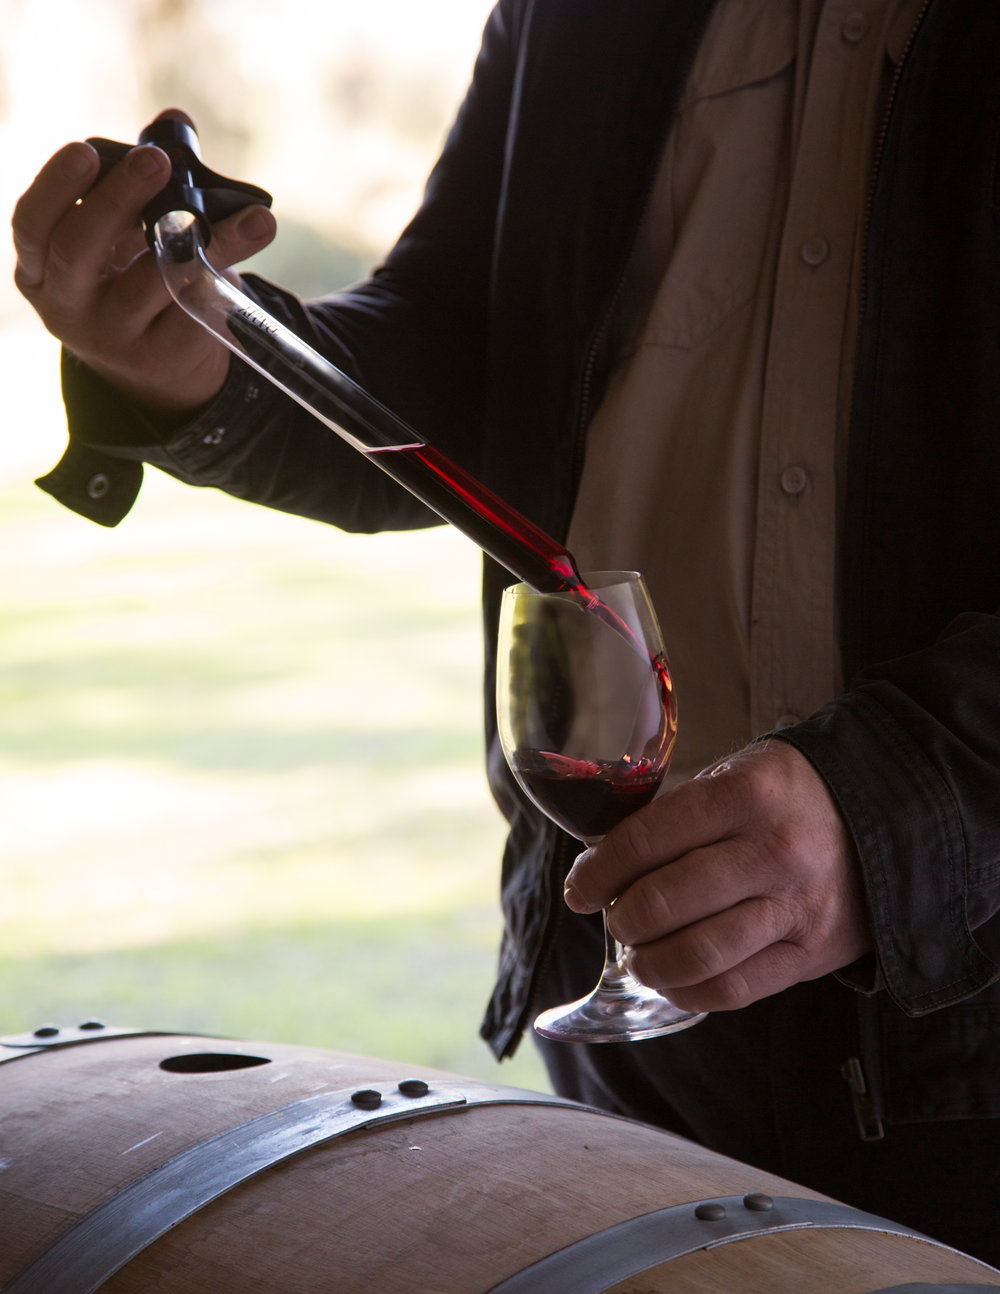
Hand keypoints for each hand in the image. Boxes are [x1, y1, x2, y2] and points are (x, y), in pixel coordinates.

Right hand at [11, 109, 276, 416]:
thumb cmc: (132, 279)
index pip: (32, 224)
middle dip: (118, 200)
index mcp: (41, 267)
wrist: (161, 369)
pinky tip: (251, 241)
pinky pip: (191, 310)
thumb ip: (142, 179)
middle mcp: (66, 305)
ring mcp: (110, 338)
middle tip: (159, 161)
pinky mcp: (158, 359)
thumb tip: (175, 124)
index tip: (88, 151)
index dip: (56, 187)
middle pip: (78, 250)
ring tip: (252, 216)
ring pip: (152, 282)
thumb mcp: (124, 235)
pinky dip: (224, 274)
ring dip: (204, 241)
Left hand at [563, 740, 871, 1012]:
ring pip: (697, 953)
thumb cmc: (789, 796)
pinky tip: (672, 980)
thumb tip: (601, 856)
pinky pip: (736, 989)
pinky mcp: (813, 952)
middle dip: (621, 917)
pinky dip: (690, 992)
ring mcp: (797, 906)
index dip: (599, 872)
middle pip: (665, 901)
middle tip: (613, 917)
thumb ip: (675, 813)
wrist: (884, 818)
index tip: (580, 888)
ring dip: (649, 961)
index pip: (646, 839)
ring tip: (637, 953)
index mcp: (745, 794)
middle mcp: (772, 851)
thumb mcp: (735, 774)